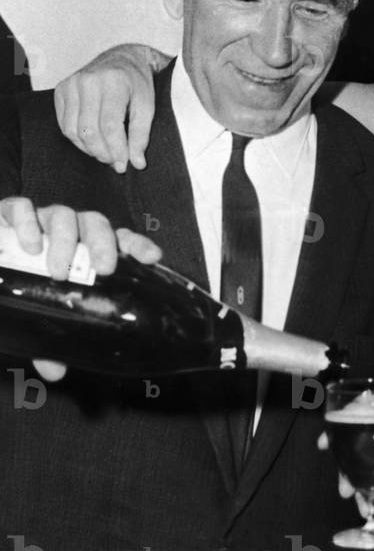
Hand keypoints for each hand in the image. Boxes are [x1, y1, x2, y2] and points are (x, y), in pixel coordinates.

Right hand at [0, 196, 162, 379]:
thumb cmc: (26, 285)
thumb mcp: (41, 313)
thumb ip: (51, 341)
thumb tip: (55, 373)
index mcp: (87, 247)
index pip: (122, 240)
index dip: (138, 246)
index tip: (152, 258)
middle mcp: (70, 229)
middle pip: (96, 223)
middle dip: (103, 244)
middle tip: (101, 269)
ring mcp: (42, 218)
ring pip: (63, 215)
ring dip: (64, 239)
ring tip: (58, 268)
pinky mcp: (10, 212)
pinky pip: (22, 208)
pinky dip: (26, 223)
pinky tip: (28, 245)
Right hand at [54, 44, 166, 172]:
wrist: (122, 58)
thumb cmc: (137, 83)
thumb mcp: (148, 106)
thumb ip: (141, 134)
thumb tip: (137, 164)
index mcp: (113, 82)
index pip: (110, 125)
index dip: (116, 149)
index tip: (124, 165)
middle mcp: (88, 81)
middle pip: (89, 130)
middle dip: (102, 152)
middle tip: (115, 162)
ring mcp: (71, 84)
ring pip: (72, 130)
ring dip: (89, 149)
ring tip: (105, 154)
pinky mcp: (60, 90)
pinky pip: (63, 124)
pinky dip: (77, 139)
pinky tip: (92, 143)